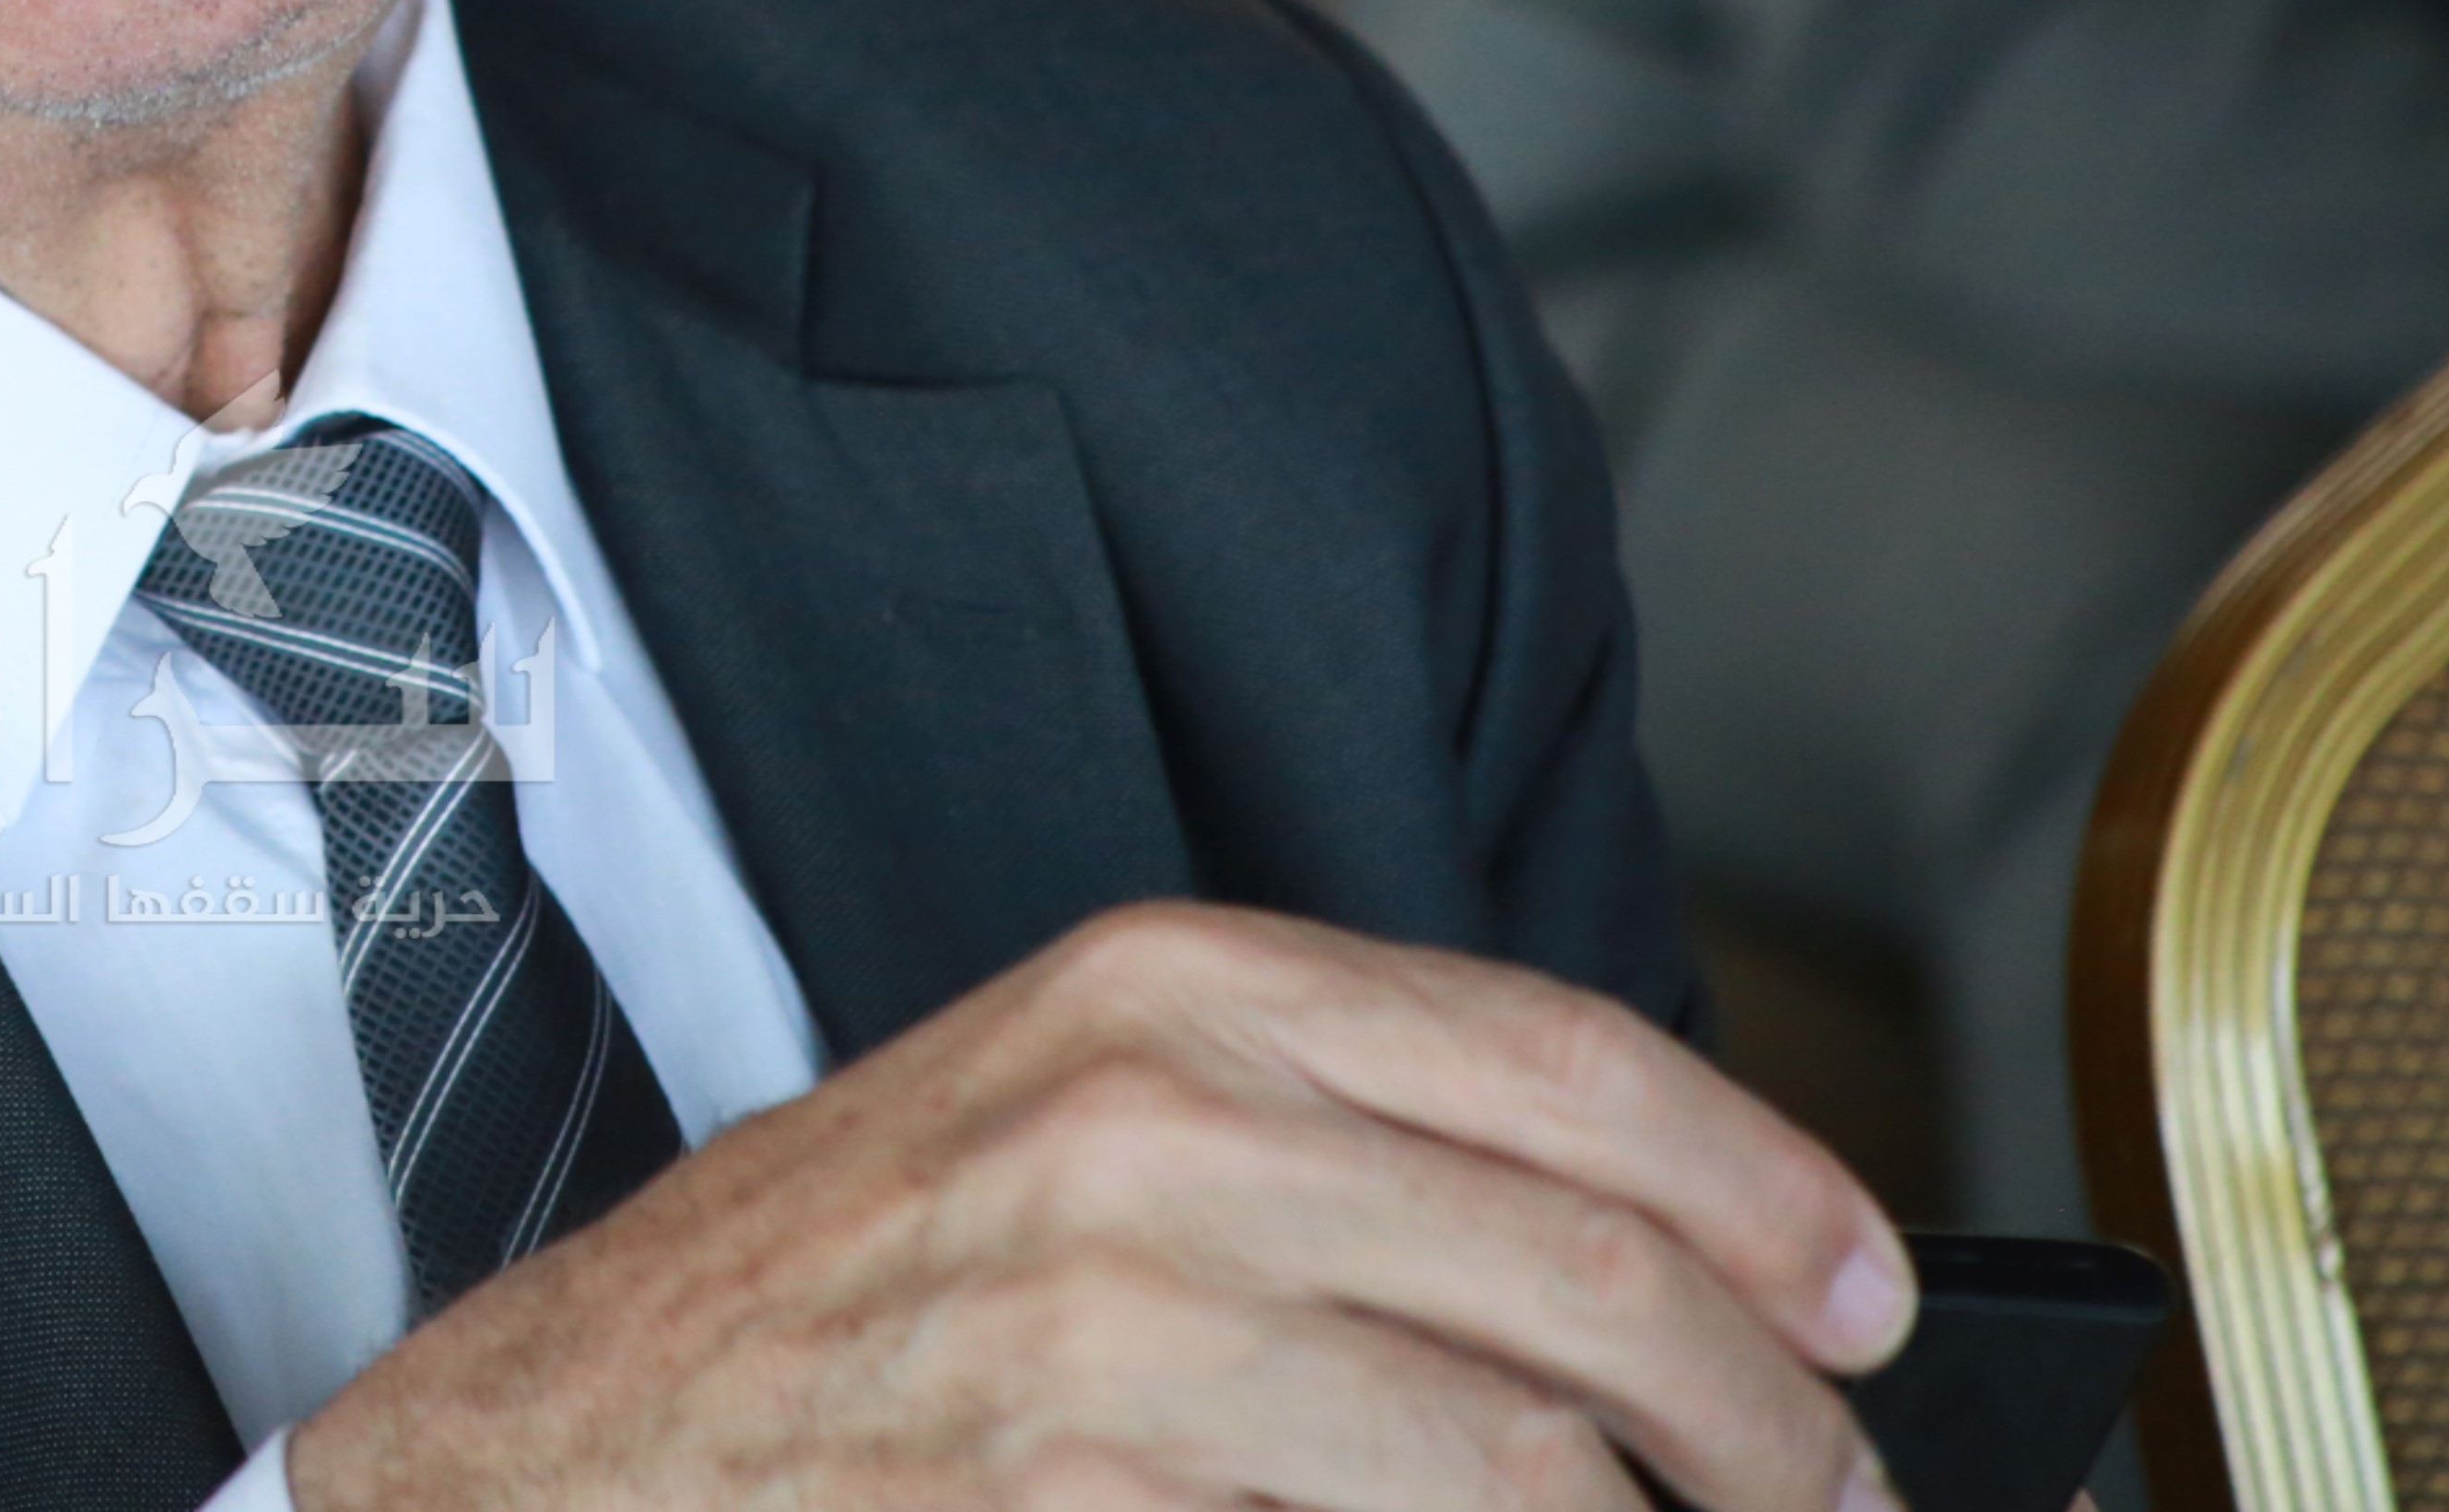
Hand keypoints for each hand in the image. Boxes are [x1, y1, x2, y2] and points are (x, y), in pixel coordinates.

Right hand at [283, 902, 1908, 1511]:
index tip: (1867, 1299)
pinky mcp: (1085, 1494)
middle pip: (1599, 1275)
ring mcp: (1118, 1323)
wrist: (581, 1445)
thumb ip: (1330, 1136)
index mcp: (1171, 987)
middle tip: (1839, 1499)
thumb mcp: (1074, 1114)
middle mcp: (1156, 1123)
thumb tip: (1643, 1252)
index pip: (1576, 1062)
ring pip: (1537, 1463)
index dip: (1776, 1192)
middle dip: (1779, 1427)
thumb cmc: (839, 1293)